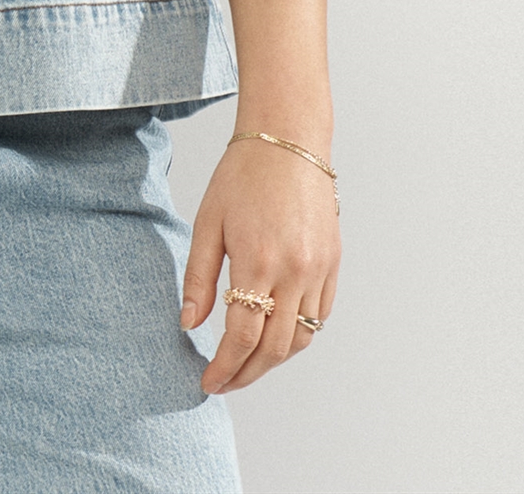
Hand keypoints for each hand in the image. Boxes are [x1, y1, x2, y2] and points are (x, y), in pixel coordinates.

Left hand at [179, 133, 340, 393]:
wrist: (288, 140)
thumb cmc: (242, 176)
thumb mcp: (208, 222)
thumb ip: (199, 278)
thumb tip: (189, 325)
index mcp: (258, 261)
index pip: (242, 337)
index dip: (224, 367)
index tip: (208, 382)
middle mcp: (295, 272)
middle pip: (274, 349)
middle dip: (248, 374)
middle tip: (225, 382)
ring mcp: (319, 270)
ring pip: (301, 339)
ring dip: (273, 360)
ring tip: (247, 363)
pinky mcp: (333, 263)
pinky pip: (320, 317)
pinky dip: (298, 335)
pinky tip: (276, 334)